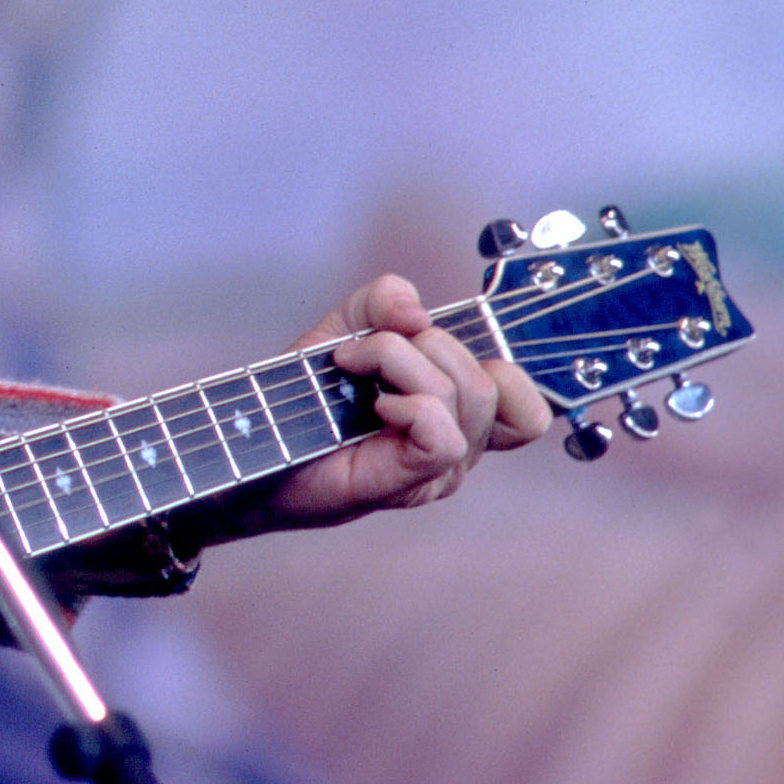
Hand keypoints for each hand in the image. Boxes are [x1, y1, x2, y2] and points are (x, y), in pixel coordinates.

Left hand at [249, 274, 549, 533]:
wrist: (255, 441)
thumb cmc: (306, 394)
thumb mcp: (348, 327)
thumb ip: (385, 302)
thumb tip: (416, 313)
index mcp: (459, 415)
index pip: (528, 403)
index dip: (499, 362)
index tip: (428, 341)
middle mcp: (461, 447)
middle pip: (489, 379)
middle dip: (421, 344)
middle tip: (359, 351)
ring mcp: (439, 470)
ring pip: (467, 395)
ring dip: (400, 362)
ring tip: (351, 368)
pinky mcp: (410, 481)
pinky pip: (444, 434)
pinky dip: (410, 404)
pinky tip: (374, 406)